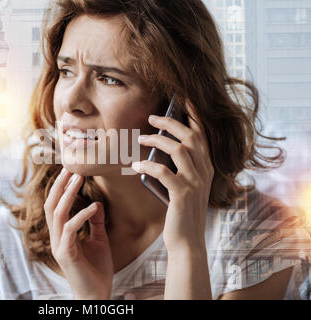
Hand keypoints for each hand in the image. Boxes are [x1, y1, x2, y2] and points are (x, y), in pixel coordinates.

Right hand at [44, 169, 113, 299]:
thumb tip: (95, 204)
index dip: (61, 189)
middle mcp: (57, 238)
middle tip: (70, 169)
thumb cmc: (97, 269)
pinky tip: (94, 207)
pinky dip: (81, 216)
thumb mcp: (99, 240)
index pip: (56, 206)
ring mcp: (59, 246)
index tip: (71, 172)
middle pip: (51, 205)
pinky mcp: (66, 255)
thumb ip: (94, 223)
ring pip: (57, 213)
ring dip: (68, 194)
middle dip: (60, 186)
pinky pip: (69, 230)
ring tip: (78, 179)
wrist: (97, 294)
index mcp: (62, 234)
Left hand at [133, 102, 214, 252]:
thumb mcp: (185, 185)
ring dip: (157, 140)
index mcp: (207, 168)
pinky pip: (163, 171)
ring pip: (179, 149)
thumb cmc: (181, 211)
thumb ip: (179, 167)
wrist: (187, 240)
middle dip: (171, 122)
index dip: (193, 116)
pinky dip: (148, 164)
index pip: (203, 135)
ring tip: (140, 138)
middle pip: (191, 137)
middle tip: (152, 117)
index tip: (183, 100)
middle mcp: (205, 172)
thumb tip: (159, 145)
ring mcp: (195, 183)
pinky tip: (136, 164)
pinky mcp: (182, 194)